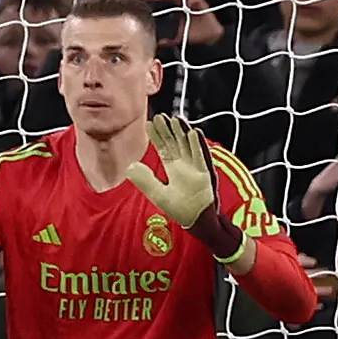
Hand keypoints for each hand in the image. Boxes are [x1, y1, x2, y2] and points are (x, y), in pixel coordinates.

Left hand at [119, 114, 218, 229]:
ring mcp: (196, 168)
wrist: (199, 222)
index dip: (157, 136)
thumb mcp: (158, 194)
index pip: (164, 148)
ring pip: (189, 146)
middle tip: (161, 116)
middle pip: (176, 143)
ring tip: (176, 119)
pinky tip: (193, 133)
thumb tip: (130, 166)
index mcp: (174, 168)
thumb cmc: (182, 209)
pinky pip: (202, 157)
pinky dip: (198, 146)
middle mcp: (185, 165)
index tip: (150, 123)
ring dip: (183, 133)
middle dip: (169, 130)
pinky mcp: (206, 174)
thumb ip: (145, 181)